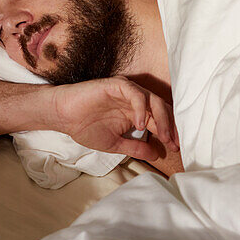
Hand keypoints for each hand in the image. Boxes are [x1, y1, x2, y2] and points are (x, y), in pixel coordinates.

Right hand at [49, 77, 179, 161]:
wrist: (63, 116)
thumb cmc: (85, 127)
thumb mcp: (115, 144)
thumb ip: (135, 148)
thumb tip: (156, 155)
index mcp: (137, 113)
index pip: (160, 121)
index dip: (170, 133)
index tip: (176, 148)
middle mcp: (136, 101)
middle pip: (162, 110)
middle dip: (171, 127)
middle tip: (173, 143)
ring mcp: (128, 92)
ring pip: (153, 100)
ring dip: (161, 118)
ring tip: (162, 135)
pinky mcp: (118, 85)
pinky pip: (136, 94)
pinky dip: (141, 108)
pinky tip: (139, 124)